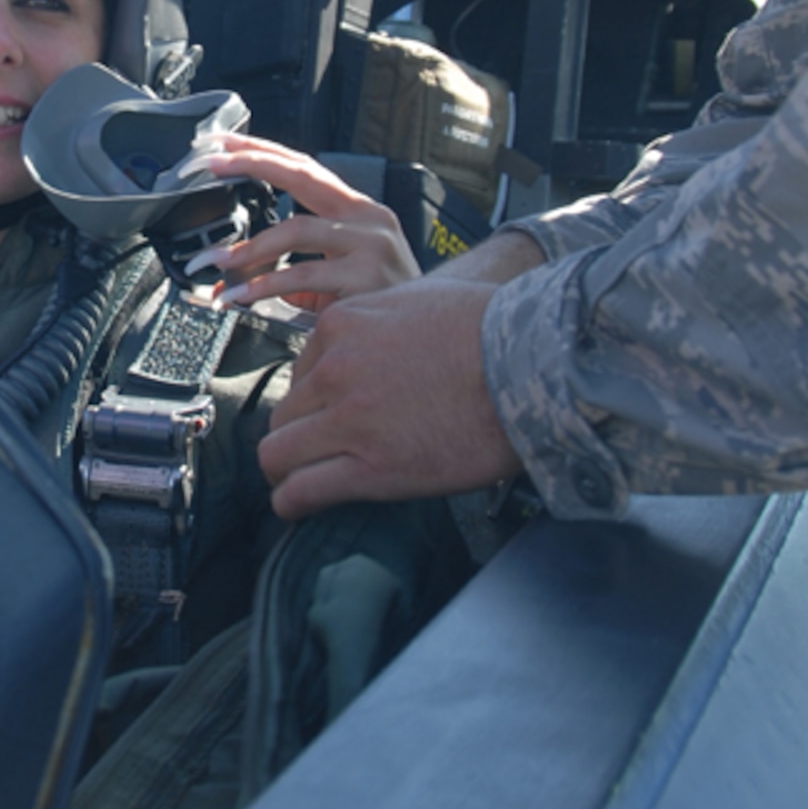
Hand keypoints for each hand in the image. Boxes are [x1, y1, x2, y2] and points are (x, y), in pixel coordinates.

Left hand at [186, 133, 420, 311]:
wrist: (432, 334)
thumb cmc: (380, 301)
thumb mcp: (339, 272)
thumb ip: (294, 265)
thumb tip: (235, 274)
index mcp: (358, 210)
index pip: (305, 167)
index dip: (263, 151)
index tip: (224, 143)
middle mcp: (367, 218)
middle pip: (303, 176)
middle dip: (253, 163)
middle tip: (211, 164)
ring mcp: (370, 244)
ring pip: (297, 229)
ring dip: (250, 247)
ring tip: (218, 262)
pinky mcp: (367, 277)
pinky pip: (304, 275)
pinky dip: (266, 285)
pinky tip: (242, 295)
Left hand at [257, 242, 543, 520]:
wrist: (530, 365)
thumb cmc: (492, 329)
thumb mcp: (419, 299)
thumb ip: (382, 321)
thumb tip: (383, 341)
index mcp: (342, 325)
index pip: (302, 370)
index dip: (316, 398)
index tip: (330, 414)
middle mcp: (334, 369)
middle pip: (285, 413)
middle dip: (299, 434)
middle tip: (318, 452)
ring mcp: (348, 420)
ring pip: (277, 453)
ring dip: (288, 470)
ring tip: (302, 483)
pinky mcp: (370, 469)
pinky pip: (302, 492)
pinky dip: (293, 504)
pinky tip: (301, 509)